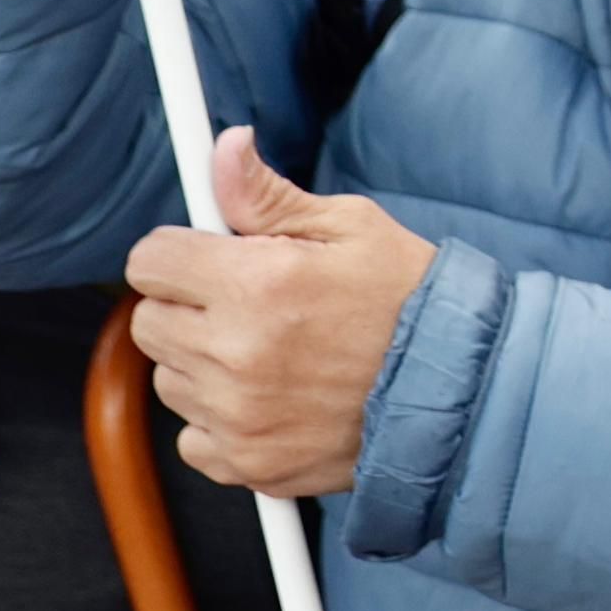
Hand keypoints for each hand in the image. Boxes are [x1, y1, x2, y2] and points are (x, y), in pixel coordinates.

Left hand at [122, 127, 437, 498]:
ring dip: (205, 366)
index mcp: (255, 283)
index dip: (179, 254)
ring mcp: (237, 415)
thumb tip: (224, 148)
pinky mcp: (247, 462)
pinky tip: (271, 401)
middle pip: (150, 322)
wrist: (460, 388)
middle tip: (249, 308)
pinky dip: (220, 423)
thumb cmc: (409, 299)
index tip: (209, 260)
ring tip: (271, 356)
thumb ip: (267, 196)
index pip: (150, 262)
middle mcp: (235, 352)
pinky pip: (193, 438)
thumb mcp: (350, 227)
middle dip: (189, 308)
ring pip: (170, 380)